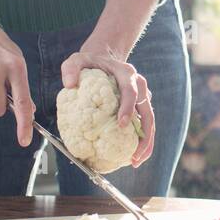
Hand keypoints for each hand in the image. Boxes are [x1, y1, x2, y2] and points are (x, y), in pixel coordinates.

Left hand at [61, 46, 154, 166]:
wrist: (104, 58)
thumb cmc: (90, 62)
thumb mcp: (76, 60)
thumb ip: (71, 69)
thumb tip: (70, 84)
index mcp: (126, 74)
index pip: (131, 91)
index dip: (127, 108)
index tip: (121, 124)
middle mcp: (139, 85)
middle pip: (147, 112)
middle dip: (144, 135)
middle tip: (135, 155)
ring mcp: (141, 97)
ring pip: (149, 121)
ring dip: (146, 142)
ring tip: (136, 161)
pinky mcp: (138, 106)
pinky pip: (144, 125)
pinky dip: (141, 140)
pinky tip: (133, 156)